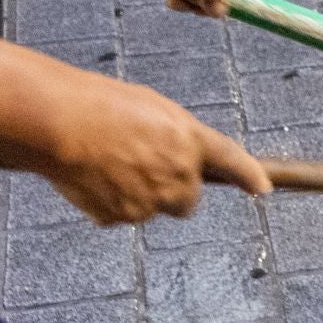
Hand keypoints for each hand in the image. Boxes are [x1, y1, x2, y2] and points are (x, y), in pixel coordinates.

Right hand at [41, 74, 271, 225]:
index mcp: (188, 139)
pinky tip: (93, 177)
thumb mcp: (150, 109)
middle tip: (139, 167)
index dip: (250, 175)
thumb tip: (178, 162)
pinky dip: (110, 202)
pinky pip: (122, 215)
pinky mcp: (124, 217)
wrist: (59, 125)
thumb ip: (175, 137)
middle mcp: (179, 175)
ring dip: (137, 194)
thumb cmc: (100, 105)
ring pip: (152, 208)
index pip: (232, 160)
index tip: (263, 188)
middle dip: (171, 190)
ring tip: (106, 163)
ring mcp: (152, 201)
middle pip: (188, 200)